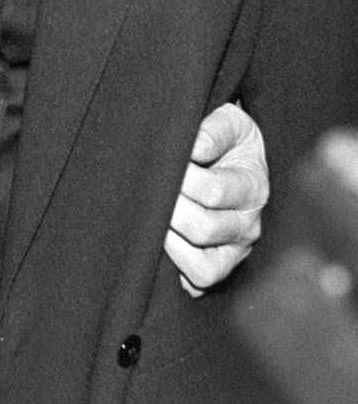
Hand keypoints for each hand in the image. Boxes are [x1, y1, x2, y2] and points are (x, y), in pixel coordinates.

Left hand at [164, 101, 267, 295]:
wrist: (237, 158)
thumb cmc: (229, 140)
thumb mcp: (230, 122)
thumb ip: (214, 128)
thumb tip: (195, 147)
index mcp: (253, 187)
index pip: (214, 191)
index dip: (182, 179)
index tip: (163, 164)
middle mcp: (248, 224)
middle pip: (204, 228)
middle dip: (169, 209)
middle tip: (150, 193)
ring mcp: (236, 251)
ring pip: (203, 265)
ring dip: (169, 242)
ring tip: (151, 218)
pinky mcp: (221, 268)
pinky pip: (200, 282)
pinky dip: (178, 271)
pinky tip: (160, 247)